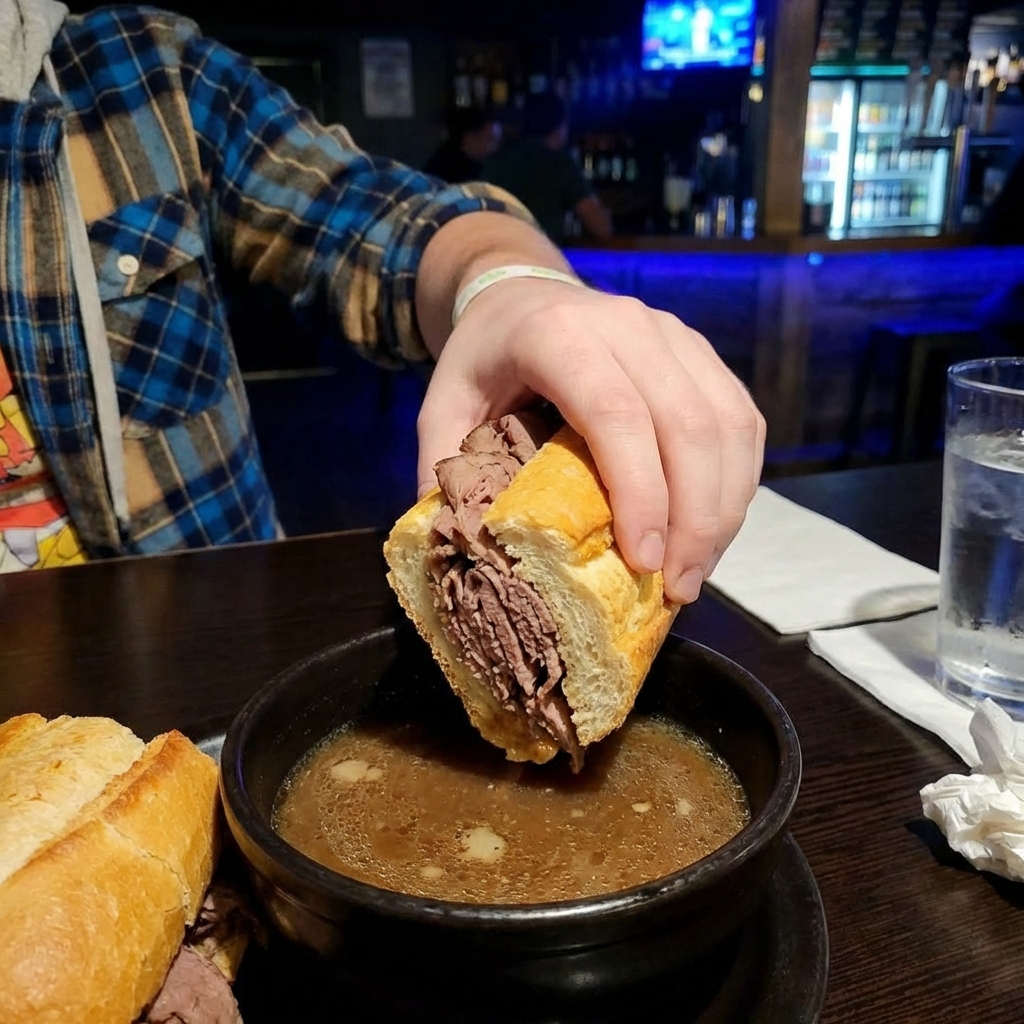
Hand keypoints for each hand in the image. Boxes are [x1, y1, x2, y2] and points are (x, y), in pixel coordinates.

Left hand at [415, 277, 765, 604]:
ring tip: (696, 572)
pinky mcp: (702, 353)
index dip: (640, 491)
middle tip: (677, 587)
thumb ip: (442, 468)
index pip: (617, 414)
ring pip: (727, 424)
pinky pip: (741, 420)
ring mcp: (674, 334)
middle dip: (693, 517)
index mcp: (559, 334)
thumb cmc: (483, 358)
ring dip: (724, 508)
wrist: (522, 293)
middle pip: (686, 425)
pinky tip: (715, 530)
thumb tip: (458, 552)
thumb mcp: (443, 404)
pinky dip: (738, 482)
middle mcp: (628, 325)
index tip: (643, 561)